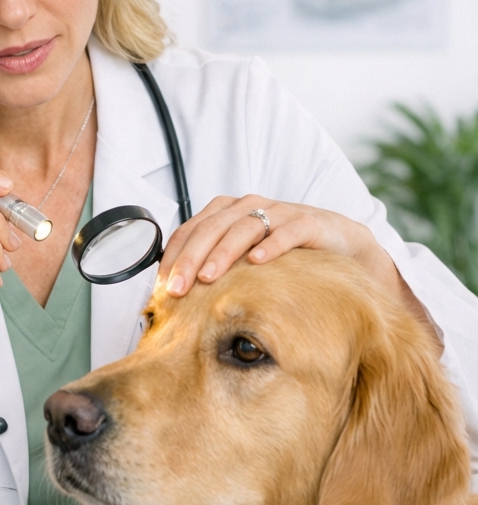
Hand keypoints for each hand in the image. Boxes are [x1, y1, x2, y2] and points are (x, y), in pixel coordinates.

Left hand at [159, 195, 391, 296]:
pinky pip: (287, 231)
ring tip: (209, 278)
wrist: (341, 246)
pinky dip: (271, 245)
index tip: (162, 285)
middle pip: (211, 228)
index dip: (174, 256)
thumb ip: (215, 268)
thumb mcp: (245, 260)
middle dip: (190, 259)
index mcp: (228, 212)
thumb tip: (177, 296)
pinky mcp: (308, 222)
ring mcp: (279, 212)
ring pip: (243, 228)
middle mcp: (250, 207)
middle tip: (177, 288)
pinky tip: (257, 262)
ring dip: (222, 253)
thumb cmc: (286, 256)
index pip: (192, 229)